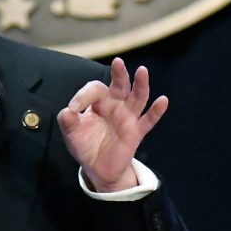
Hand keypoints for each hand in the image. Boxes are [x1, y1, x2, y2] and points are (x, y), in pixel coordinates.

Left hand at [57, 58, 167, 191]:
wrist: (96, 168)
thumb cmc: (84, 144)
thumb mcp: (71, 132)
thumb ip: (67, 120)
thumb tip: (68, 111)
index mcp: (99, 101)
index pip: (96, 89)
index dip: (84, 95)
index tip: (74, 108)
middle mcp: (116, 105)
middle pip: (120, 85)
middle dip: (119, 74)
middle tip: (117, 62)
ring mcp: (128, 118)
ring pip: (138, 98)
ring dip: (141, 84)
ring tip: (142, 71)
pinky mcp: (136, 132)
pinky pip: (148, 120)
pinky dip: (156, 111)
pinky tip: (163, 100)